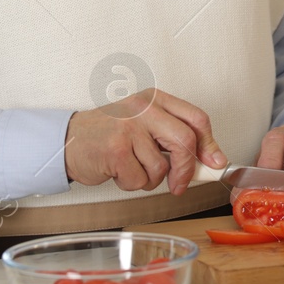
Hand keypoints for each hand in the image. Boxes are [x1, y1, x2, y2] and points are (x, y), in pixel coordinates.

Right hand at [64, 88, 225, 194]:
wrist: (68, 141)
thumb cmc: (109, 135)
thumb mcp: (145, 126)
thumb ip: (174, 138)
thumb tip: (211, 162)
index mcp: (154, 99)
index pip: (196, 118)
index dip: (210, 144)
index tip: (215, 163)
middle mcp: (143, 108)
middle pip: (184, 141)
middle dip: (186, 170)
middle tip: (179, 184)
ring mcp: (129, 127)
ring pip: (161, 167)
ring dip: (150, 179)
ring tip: (132, 168)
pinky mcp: (116, 149)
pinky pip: (140, 179)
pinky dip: (132, 184)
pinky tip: (118, 171)